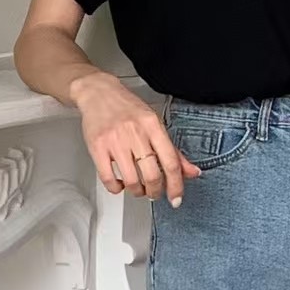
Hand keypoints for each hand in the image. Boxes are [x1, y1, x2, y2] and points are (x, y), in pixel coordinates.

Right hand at [69, 71, 201, 204]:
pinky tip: (119, 184)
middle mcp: (135, 133)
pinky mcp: (97, 148)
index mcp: (153, 127)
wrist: (98, 92)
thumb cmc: (127, 108)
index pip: (171, 162)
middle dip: (155, 192)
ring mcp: (115, 141)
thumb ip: (173, 151)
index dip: (176, 185)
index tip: (176, 198)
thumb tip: (192, 172)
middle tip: (154, 193)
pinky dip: (116, 188)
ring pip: (131, 180)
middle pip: (152, 175)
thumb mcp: (155, 124)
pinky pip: (108, 178)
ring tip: (137, 188)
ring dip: (137, 191)